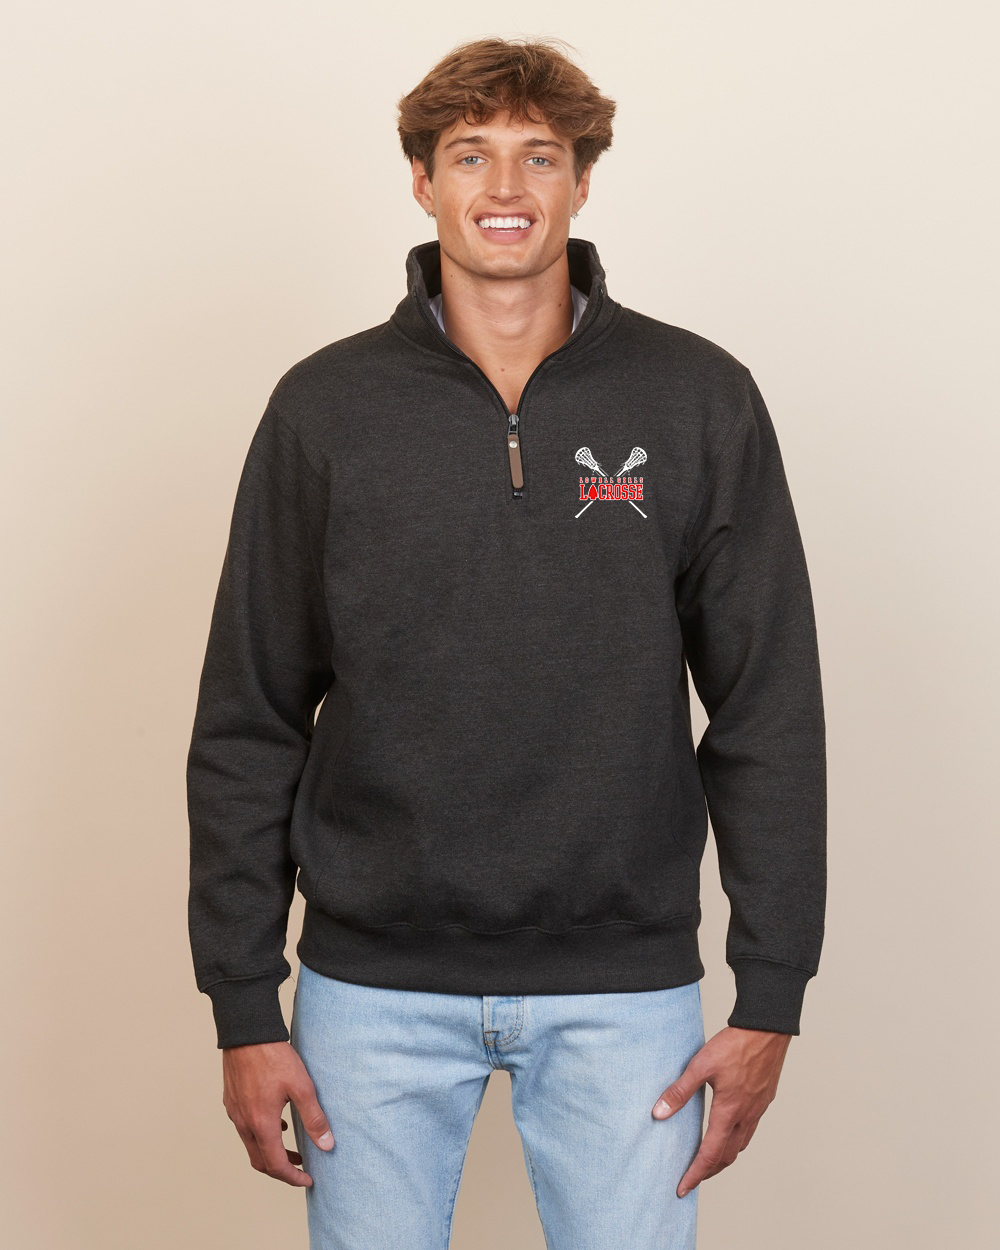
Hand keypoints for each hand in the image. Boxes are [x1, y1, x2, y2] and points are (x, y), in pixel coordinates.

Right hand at [222, 1040, 334, 1185]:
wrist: (247, 1033)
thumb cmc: (274, 1057)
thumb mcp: (302, 1087)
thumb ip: (314, 1118)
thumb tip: (327, 1145)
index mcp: (262, 1124)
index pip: (275, 1165)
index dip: (293, 1178)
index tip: (308, 1180)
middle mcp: (244, 1123)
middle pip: (260, 1161)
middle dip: (281, 1169)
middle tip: (300, 1168)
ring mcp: (235, 1112)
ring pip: (251, 1145)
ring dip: (270, 1152)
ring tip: (291, 1148)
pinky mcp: (231, 1100)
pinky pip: (244, 1128)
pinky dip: (261, 1134)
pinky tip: (277, 1121)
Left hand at [651, 1025, 792, 1197]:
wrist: (766, 1030)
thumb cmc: (734, 1045)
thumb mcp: (700, 1066)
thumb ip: (679, 1091)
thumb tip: (658, 1113)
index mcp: (728, 1112)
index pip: (709, 1155)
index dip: (694, 1174)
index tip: (682, 1188)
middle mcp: (745, 1116)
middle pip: (726, 1157)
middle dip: (708, 1172)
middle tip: (692, 1179)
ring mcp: (757, 1110)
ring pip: (740, 1146)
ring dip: (723, 1159)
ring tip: (708, 1162)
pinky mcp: (763, 1100)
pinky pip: (749, 1132)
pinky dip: (735, 1143)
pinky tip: (728, 1134)